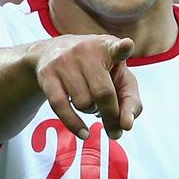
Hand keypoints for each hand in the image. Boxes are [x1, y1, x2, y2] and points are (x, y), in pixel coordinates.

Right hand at [26, 35, 141, 139]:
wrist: (54, 51)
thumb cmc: (97, 70)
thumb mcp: (118, 77)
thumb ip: (130, 101)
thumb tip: (125, 127)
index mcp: (109, 47)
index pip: (117, 47)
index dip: (123, 48)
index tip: (127, 45)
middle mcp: (87, 50)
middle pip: (103, 93)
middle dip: (111, 115)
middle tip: (115, 128)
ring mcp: (64, 61)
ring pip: (83, 103)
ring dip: (91, 112)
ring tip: (92, 104)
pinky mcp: (47, 74)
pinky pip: (60, 106)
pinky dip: (74, 124)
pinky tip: (84, 133)